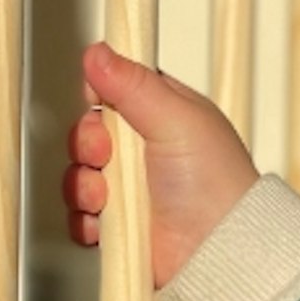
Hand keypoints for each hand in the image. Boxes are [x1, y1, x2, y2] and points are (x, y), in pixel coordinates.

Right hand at [64, 42, 258, 288]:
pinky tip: (106, 224)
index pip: (115, 90)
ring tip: (109, 198)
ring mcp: (132, 190)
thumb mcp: (176, 118)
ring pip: (80, 175)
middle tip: (109, 155)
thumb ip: (133, 84)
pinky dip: (86, 221)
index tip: (100, 101)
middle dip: (89, 144)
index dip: (100, 96)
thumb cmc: (215, 183)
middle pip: (90, 132)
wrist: (219, 249)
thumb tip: (97, 51)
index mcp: (165, 114)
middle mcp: (146, 150)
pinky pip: (80, 217)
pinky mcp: (121, 227)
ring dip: (86, 185)